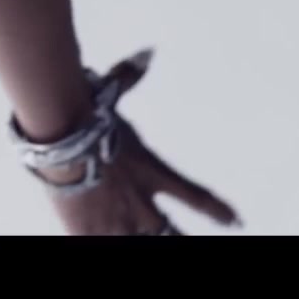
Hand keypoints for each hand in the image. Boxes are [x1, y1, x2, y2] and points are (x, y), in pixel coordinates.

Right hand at [45, 51, 240, 235]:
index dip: (218, 211)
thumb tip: (146, 54)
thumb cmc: (85, 119)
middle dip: (179, 237)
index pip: (196, 197)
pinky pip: (103, 245)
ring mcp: (118, 222)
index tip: (236, 220)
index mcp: (153, 173)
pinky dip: (101, 239)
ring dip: (146, 237)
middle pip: (172, 233)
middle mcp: (142, 203)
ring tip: (152, 242)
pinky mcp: (90, 231)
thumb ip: (128, 77)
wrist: (62, 143)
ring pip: (146, 240)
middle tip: (184, 239)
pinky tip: (96, 239)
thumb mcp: (109, 97)